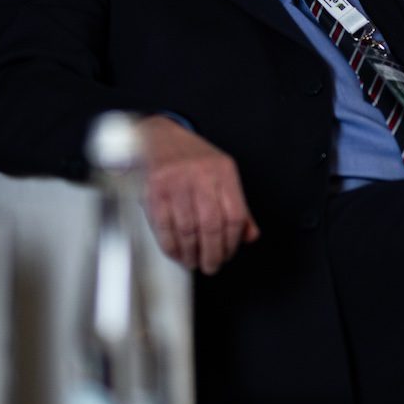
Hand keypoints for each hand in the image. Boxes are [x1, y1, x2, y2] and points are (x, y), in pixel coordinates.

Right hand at [137, 115, 259, 274]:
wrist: (160, 138)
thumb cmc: (194, 160)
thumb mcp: (223, 175)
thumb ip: (238, 206)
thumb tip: (249, 236)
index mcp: (223, 171)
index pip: (234, 215)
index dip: (232, 242)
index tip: (228, 254)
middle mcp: (200, 175)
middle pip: (211, 225)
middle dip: (212, 253)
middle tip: (211, 265)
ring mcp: (176, 182)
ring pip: (187, 229)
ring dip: (191, 253)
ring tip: (193, 261)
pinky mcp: (154, 191)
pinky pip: (164, 227)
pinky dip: (171, 246)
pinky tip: (177, 253)